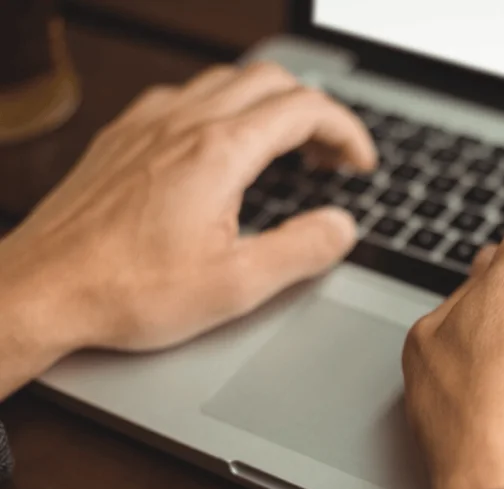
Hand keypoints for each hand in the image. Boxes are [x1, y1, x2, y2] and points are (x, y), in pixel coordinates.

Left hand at [0, 61, 374, 358]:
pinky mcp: (123, 136)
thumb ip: (302, 250)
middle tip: (330, 158)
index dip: (347, 131)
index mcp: (218, 153)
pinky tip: (222, 151)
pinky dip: (224, 111)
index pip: (305, 108)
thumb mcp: (236, 286)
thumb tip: (341, 227)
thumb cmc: (126, 290)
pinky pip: (185, 97)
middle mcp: (183, 124)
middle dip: (314, 112)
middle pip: (270, 81)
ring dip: (270, 107)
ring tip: (286, 151)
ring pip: (226, 82)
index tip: (359, 163)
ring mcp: (148, 125)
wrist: (43, 291)